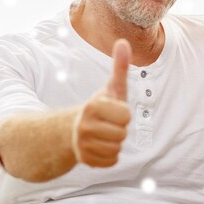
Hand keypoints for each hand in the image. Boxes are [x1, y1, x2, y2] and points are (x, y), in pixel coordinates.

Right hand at [72, 39, 131, 166]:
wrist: (76, 128)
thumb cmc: (102, 105)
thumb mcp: (112, 87)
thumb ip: (120, 66)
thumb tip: (123, 41)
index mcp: (93, 106)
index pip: (126, 116)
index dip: (124, 113)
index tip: (113, 110)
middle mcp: (84, 126)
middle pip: (122, 134)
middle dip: (120, 129)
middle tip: (109, 123)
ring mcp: (82, 145)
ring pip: (117, 149)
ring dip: (116, 142)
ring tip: (105, 134)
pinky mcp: (85, 160)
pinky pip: (112, 161)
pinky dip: (110, 155)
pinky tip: (100, 146)